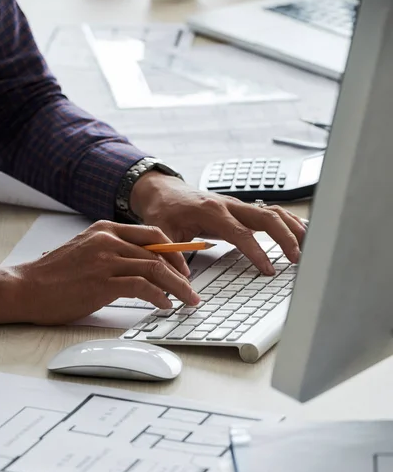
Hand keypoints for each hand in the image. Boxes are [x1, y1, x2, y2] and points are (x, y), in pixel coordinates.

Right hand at [6, 221, 199, 324]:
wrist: (26, 288)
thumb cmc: (55, 275)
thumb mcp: (87, 251)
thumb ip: (113, 251)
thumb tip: (145, 265)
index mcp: (105, 229)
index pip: (152, 234)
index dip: (174, 251)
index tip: (185, 268)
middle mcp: (108, 240)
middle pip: (158, 252)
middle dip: (182, 273)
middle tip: (192, 289)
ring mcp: (105, 260)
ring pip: (155, 269)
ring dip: (177, 287)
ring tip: (187, 300)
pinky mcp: (102, 283)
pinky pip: (142, 287)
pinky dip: (159, 297)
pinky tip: (164, 305)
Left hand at [131, 173, 306, 275]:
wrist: (162, 190)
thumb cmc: (164, 210)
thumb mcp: (162, 233)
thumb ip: (173, 255)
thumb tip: (185, 280)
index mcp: (211, 210)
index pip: (241, 233)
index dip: (257, 252)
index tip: (268, 270)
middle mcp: (229, 205)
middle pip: (267, 217)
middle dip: (285, 238)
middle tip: (298, 259)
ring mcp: (238, 205)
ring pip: (273, 212)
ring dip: (293, 228)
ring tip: (309, 246)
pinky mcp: (242, 209)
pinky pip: (270, 212)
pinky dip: (288, 222)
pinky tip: (301, 232)